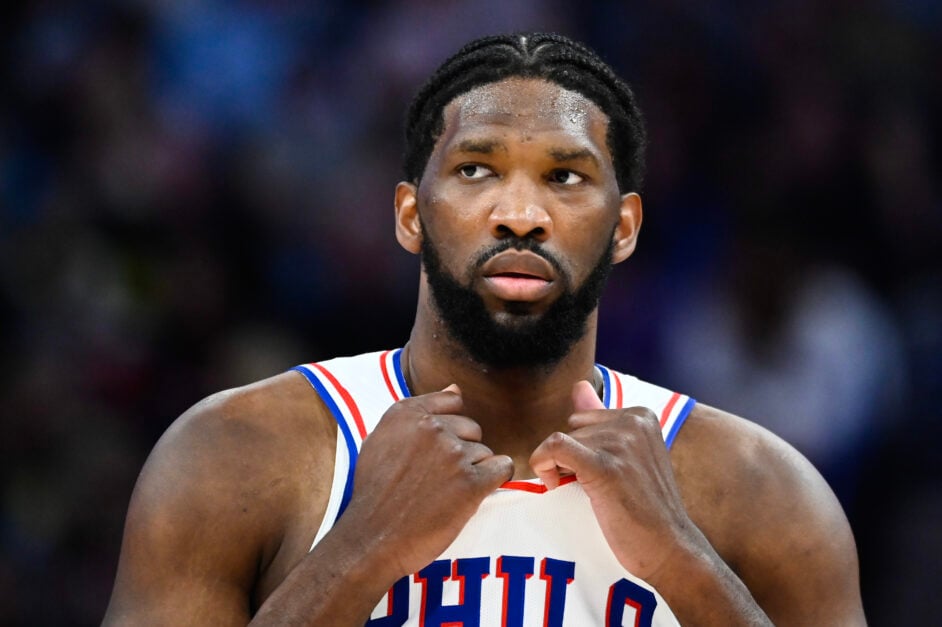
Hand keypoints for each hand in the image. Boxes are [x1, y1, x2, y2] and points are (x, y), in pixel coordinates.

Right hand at [340, 385, 512, 576]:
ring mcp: (453, 454)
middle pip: (471, 428)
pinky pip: (503, 467)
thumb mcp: (380, 440)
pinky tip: (475, 493)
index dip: (450, 429)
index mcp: (407, 413)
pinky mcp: (471, 482)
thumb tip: (455, 389)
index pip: (452, 402)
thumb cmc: (375, 492)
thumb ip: (416, 412)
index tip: (438, 451)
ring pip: (484, 451)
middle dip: (462, 451)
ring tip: (447, 493)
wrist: (373, 537)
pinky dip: (494, 480)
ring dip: (473, 471)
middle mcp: (432, 428)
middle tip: (440, 479)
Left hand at [529, 380, 696, 579]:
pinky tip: (554, 484)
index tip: (588, 473)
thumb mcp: (629, 455)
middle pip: (572, 429)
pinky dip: (543, 462)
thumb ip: (602, 417)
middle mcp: (633, 422)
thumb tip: (579, 385)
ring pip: (560, 441)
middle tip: (587, 488)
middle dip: (570, 458)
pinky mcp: (606, 467)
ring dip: (558, 468)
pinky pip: (555, 447)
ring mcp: (621, 443)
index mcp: (641, 415)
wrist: (669, 548)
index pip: (584, 419)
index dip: (578, 448)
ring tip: (581, 493)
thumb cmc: (646, 507)